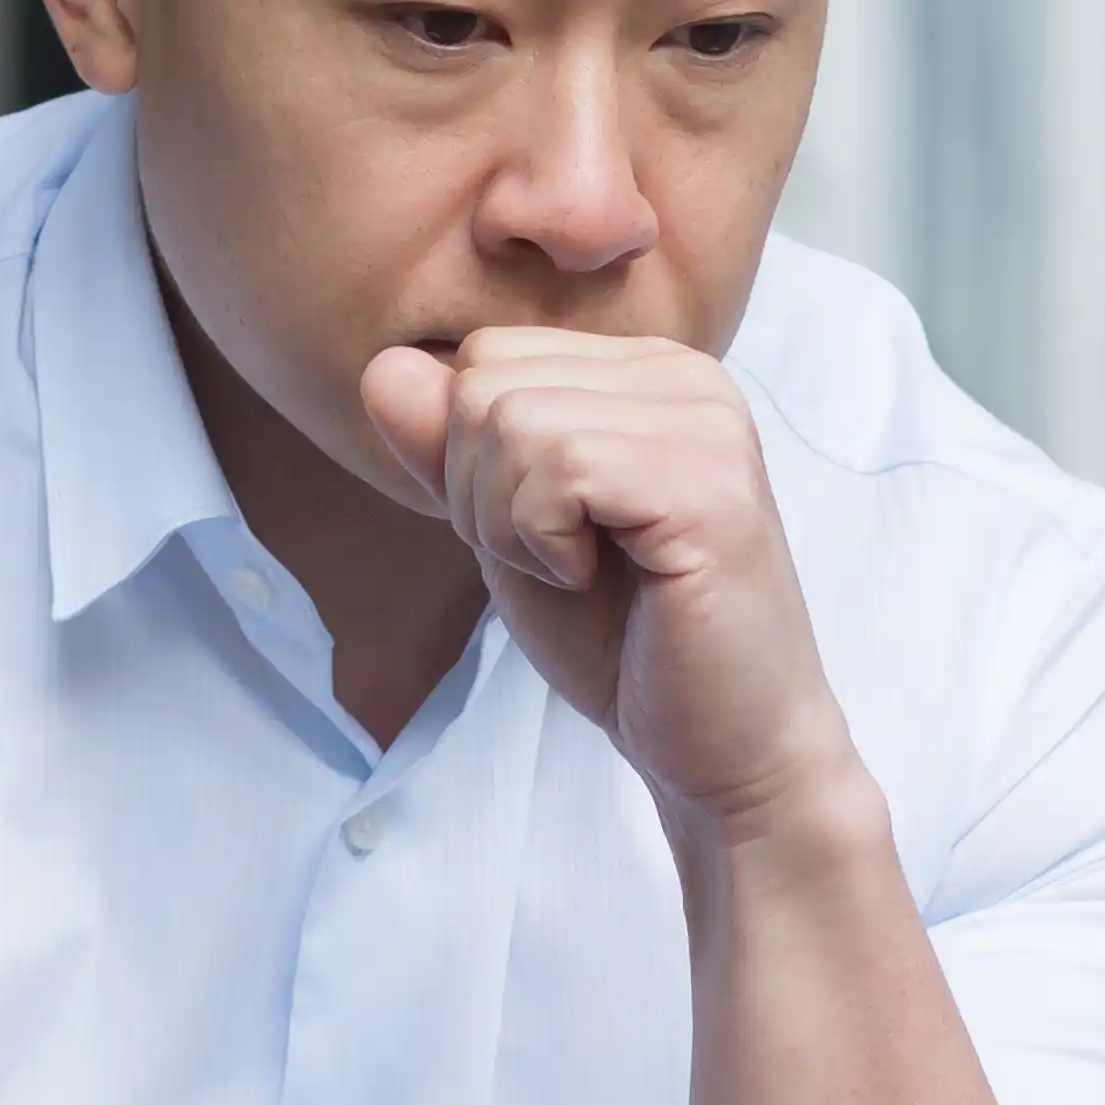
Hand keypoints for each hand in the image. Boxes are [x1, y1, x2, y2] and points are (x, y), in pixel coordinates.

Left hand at [360, 330, 853, 840]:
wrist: (722, 747)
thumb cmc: (623, 644)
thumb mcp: (507, 532)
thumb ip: (447, 451)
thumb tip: (382, 367)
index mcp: (645, 372)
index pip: (487, 357)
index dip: (473, 464)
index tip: (544, 537)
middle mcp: (684, 375)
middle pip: (487, 379)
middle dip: (482, 493)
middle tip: (560, 562)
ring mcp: (703, 422)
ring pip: (510, 419)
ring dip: (511, 525)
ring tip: (579, 573)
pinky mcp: (707, 483)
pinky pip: (557, 468)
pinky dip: (543, 542)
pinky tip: (595, 578)